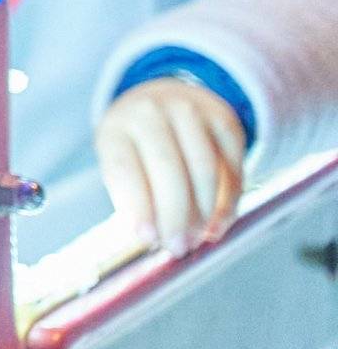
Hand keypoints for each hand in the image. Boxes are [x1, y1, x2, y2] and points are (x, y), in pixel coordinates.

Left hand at [95, 77, 248, 256]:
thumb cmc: (137, 146)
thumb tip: (154, 239)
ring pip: (205, 169)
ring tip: (198, 238)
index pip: (125, 168)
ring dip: (205, 212)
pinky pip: (232, 168)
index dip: (138, 206)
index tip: (148, 238)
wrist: (162, 101)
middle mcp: (150, 112)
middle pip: (168, 169)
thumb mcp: (122, 163)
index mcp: (116, 127)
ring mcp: (189, 111)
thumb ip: (133, 198)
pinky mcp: (223, 119)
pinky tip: (218, 224)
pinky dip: (228, 202)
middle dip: (176, 215)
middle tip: (178, 247)